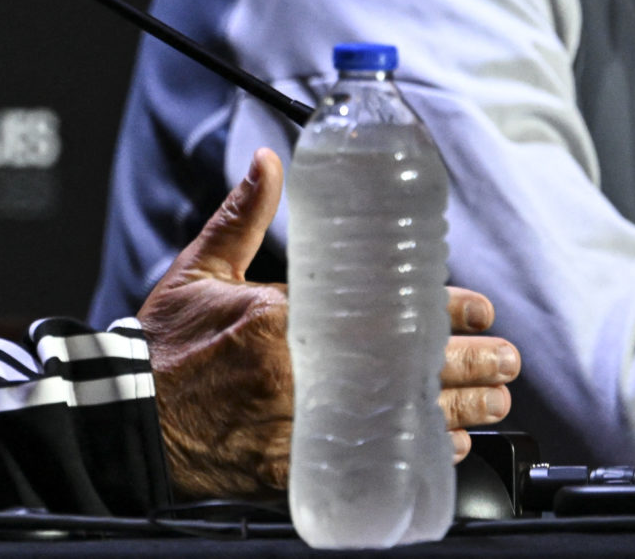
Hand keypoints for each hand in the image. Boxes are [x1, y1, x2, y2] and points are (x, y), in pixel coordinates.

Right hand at [138, 150, 522, 496]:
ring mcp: (299, 429)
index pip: (387, 313)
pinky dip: (412, 457)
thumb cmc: (164, 346)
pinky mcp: (292, 471)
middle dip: (471, 367)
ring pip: (400, 423)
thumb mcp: (201, 269)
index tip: (480, 310)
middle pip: (409, 372)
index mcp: (282, 320)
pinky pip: (370, 464)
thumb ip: (243, 216)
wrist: (128, 418)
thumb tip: (269, 162)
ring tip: (496, 405)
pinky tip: (444, 449)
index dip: (446, 312)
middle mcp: (299, 376)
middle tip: (507, 362)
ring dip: (458, 414)